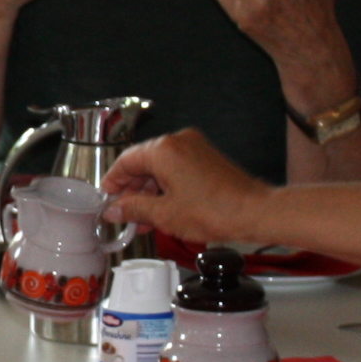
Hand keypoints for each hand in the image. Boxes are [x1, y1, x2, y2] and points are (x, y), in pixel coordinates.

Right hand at [100, 128, 277, 245]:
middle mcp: (179, 142)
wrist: (254, 212)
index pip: (126, 160)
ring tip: (143, 219)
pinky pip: (177, 169)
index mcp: (163, 150)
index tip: (106, 199)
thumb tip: (114, 209)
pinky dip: (167, 187)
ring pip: (160, 167)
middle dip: (132, 190)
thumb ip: (133, 209)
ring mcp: (195, 148)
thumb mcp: (164, 214)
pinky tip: (162, 210)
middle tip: (123, 213)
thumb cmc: (214, 211)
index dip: (112, 182)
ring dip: (150, 191)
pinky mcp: (206, 158)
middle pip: (143, 162)